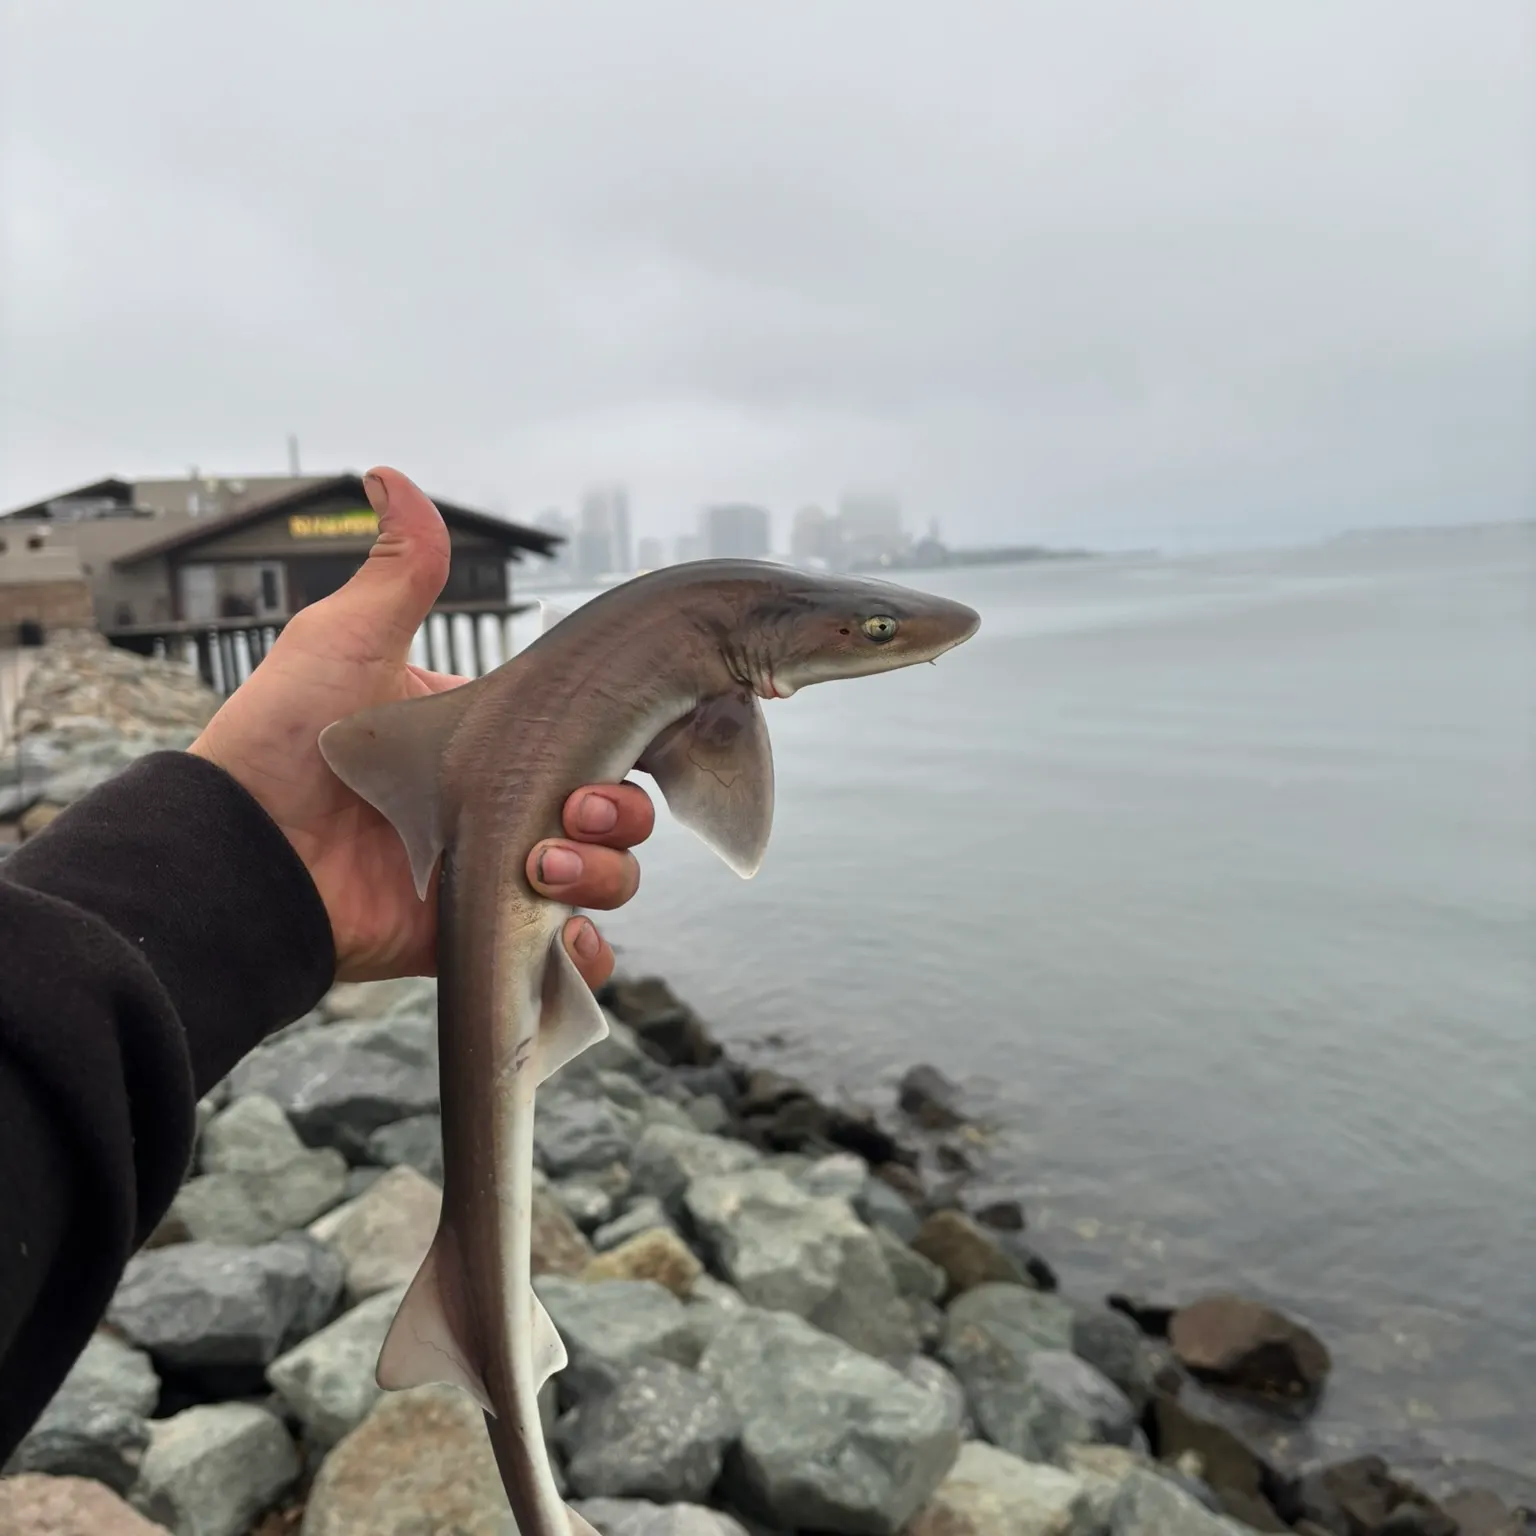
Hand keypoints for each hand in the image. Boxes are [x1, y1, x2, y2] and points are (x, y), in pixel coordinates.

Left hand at [188, 466, 652, 983]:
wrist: (239, 851)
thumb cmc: (284, 741)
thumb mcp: (346, 642)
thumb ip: (396, 573)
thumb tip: (391, 475)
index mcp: (486, 741)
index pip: (589, 740)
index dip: (623, 746)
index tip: (628, 743)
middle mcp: (501, 806)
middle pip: (611, 813)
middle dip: (619, 815)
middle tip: (573, 813)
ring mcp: (494, 873)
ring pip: (600, 878)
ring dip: (601, 876)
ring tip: (544, 867)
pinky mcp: (478, 933)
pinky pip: (560, 954)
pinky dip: (583, 955)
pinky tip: (575, 942)